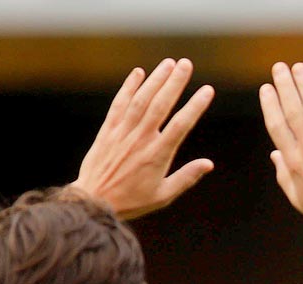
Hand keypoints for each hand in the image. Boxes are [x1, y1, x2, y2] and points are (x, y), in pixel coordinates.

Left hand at [74, 59, 214, 219]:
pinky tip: (139, 73)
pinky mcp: (108, 129)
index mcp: (157, 156)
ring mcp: (123, 132)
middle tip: (187, 64)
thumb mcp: (163, 195)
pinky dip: (129, 86)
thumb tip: (208, 164)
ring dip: (155, 79)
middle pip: (161, 104)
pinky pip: (119, 103)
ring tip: (168, 63)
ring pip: (141, 99)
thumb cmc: (132, 201)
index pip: (180, 125)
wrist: (94, 200)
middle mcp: (140, 139)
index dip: (195, 106)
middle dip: (175, 82)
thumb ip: (186, 178)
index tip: (207, 90)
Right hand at [259, 63, 302, 235]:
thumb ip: (283, 173)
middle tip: (280, 67)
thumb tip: (274, 154)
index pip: (277, 126)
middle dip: (284, 86)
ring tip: (299, 68)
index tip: (266, 87)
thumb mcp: (296, 197)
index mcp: (293, 163)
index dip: (270, 104)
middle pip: (293, 112)